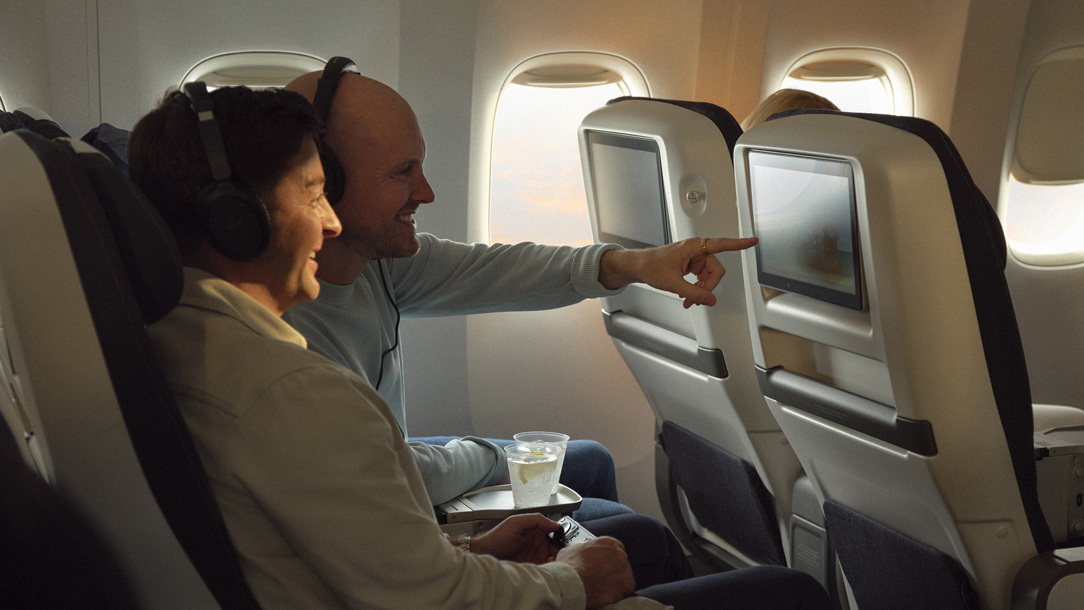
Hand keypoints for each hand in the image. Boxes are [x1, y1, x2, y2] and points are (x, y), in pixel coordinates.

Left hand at [470, 513, 561, 563]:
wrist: (484, 555)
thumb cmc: (497, 537)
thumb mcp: (516, 522)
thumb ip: (537, 520)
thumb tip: (555, 524)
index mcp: (536, 531)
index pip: (555, 533)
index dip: (562, 537)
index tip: (566, 541)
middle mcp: (538, 544)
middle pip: (557, 548)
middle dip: (562, 552)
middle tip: (562, 554)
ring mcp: (535, 557)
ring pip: (554, 560)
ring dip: (556, 562)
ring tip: (553, 561)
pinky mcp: (532, 568)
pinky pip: (545, 570)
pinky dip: (549, 570)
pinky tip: (547, 567)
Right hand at [555, 537, 635, 608]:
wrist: (573, 583)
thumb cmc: (570, 567)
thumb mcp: (571, 550)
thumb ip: (581, 548)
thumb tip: (579, 550)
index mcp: (607, 543)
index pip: (614, 547)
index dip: (607, 555)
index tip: (602, 561)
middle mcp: (619, 554)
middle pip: (620, 561)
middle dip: (612, 568)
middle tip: (600, 575)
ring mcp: (625, 570)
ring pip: (623, 575)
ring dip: (615, 580)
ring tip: (602, 586)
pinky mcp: (627, 586)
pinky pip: (625, 589)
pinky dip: (618, 592)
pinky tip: (606, 593)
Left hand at [598, 237, 758, 308]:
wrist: (639, 266)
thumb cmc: (651, 266)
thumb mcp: (673, 283)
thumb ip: (694, 293)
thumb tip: (711, 300)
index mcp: (693, 247)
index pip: (721, 244)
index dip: (739, 244)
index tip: (752, 241)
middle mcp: (696, 250)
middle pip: (716, 270)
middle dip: (707, 287)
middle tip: (696, 299)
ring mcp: (694, 258)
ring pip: (709, 277)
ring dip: (701, 290)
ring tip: (688, 299)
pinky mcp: (692, 265)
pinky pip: (702, 278)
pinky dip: (696, 288)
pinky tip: (687, 294)